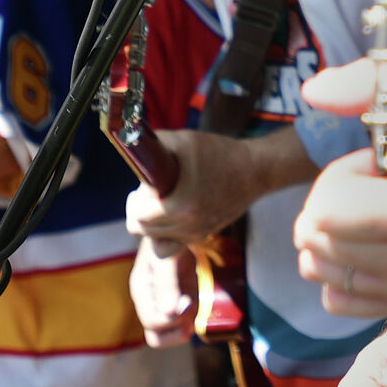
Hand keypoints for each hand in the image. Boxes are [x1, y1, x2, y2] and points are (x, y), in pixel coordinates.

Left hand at [123, 126, 314, 244]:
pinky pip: (174, 245)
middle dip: (141, 212)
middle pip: (144, 232)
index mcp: (180, 206)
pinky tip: (174, 215)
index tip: (142, 189)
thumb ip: (153, 144)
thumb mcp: (183, 140)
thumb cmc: (219, 153)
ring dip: (153, 228)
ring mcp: (196, 235)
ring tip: (160, 209)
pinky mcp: (203, 236)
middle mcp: (188, 227)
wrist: (255, 170)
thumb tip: (131, 145)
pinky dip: (168, 235)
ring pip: (158, 246)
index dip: (135, 201)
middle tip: (150, 194)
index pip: (138, 218)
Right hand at [129, 236, 197, 347]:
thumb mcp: (165, 256)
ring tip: (194, 299)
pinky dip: (194, 314)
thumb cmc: (167, 238)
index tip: (187, 299)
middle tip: (190, 308)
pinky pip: (185, 321)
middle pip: (156, 338)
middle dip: (177, 330)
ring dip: (187, 322)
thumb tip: (169, 314)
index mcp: (142, 292)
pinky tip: (197, 296)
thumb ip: (166, 284)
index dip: (172, 318)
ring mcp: (164, 304)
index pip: (153, 323)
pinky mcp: (178, 301)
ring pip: (172, 333)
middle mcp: (151, 303)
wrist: (178, 228)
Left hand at [291, 59, 386, 318]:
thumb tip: (316, 92)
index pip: (329, 210)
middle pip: (320, 243)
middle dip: (330, 206)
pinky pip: (345, 301)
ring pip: (326, 275)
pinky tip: (373, 241)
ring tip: (372, 211)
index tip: (374, 162)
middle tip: (372, 184)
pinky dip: (345, 272)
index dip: (339, 175)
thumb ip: (375, 88)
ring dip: (333, 239)